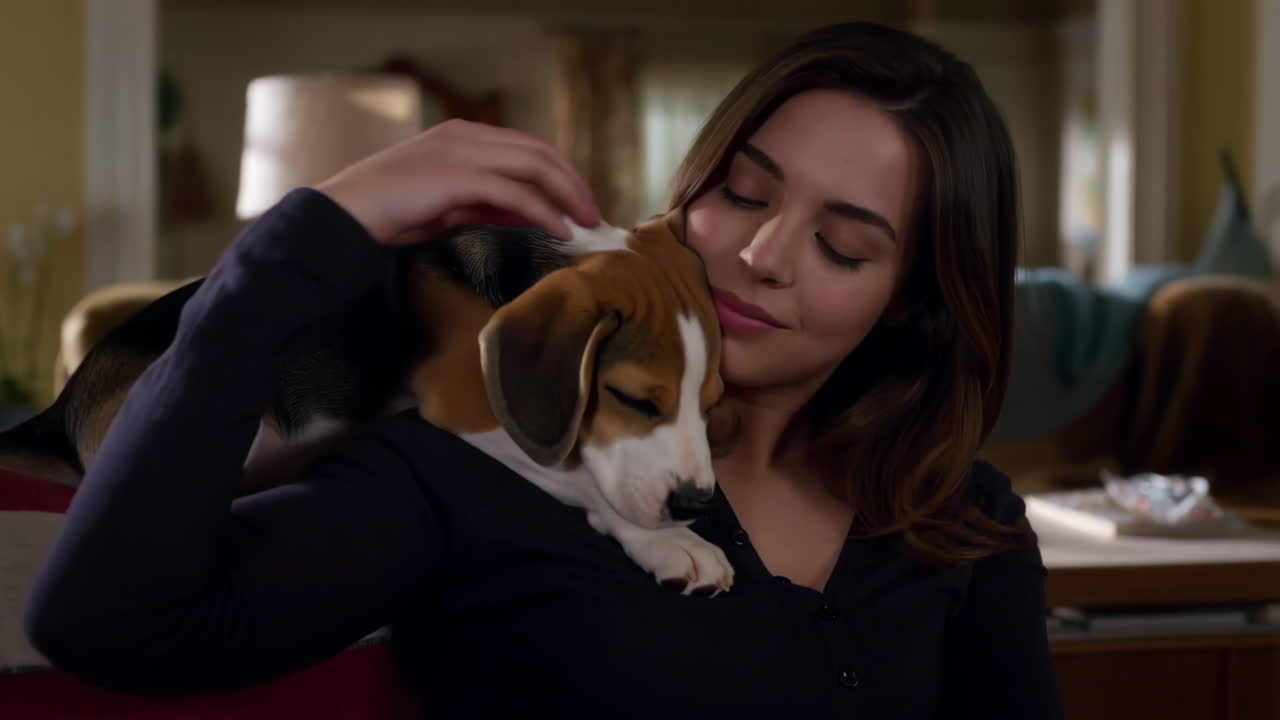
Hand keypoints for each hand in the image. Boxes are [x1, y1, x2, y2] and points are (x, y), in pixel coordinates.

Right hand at [313, 119, 600, 244]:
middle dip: (572, 182)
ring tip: (587, 222)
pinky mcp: (457, 177)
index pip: (526, 148)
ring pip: (534, 166)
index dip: (559, 174)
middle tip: (594, 214)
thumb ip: (488, 204)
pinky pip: (515, 193)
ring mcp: (461, 153)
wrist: (342, 216)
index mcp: (463, 137)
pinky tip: (560, 229)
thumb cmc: (389, 214)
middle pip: (539, 152)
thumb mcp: (449, 208)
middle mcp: (466, 137)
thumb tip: (532, 214)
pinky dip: (543, 211)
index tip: (578, 204)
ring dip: (567, 194)